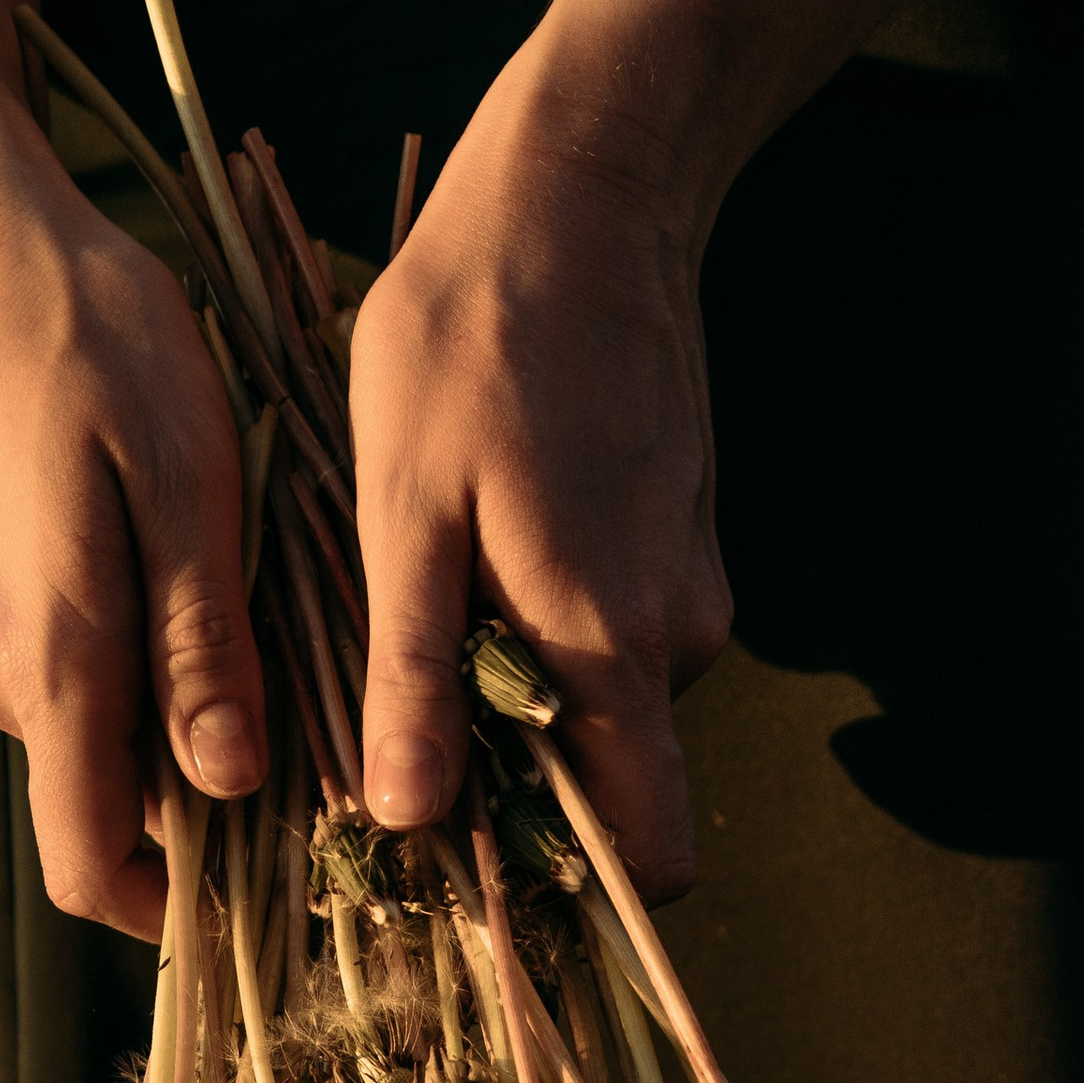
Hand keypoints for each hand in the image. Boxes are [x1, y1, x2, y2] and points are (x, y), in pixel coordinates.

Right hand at [0, 109, 265, 939]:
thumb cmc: (91, 340)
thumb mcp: (185, 489)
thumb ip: (203, 650)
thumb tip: (228, 788)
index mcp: (49, 668)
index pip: (91, 868)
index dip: (178, 919)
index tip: (276, 911)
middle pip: (108, 804)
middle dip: (213, 812)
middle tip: (330, 769)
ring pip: (95, 731)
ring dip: (183, 725)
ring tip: (284, 661)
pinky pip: (71, 668)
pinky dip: (142, 665)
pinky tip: (207, 594)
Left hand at [348, 85, 731, 900]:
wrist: (590, 187)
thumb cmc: (472, 335)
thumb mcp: (402, 507)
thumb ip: (413, 675)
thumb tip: (411, 822)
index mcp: (610, 649)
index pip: (652, 858)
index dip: (571, 896)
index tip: (470, 884)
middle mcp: (676, 640)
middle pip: (608, 787)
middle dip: (512, 787)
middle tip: (393, 725)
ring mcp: (689, 588)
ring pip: (601, 704)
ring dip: (515, 690)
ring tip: (423, 599)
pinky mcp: (679, 540)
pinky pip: (611, 632)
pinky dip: (543, 622)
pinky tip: (477, 540)